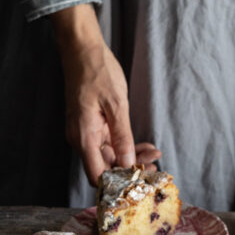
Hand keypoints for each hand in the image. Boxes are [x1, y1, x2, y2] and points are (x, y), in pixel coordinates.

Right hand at [50, 3, 160, 185]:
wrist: (82, 51)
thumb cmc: (98, 72)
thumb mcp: (117, 105)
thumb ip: (123, 137)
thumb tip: (128, 164)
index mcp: (84, 137)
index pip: (97, 175)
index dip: (118, 184)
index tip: (139, 181)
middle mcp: (80, 139)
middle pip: (104, 167)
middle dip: (129, 169)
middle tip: (154, 166)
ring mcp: (84, 132)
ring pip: (107, 156)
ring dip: (129, 157)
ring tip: (154, 153)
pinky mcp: (89, 125)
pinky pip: (106, 143)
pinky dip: (123, 145)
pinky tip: (142, 144)